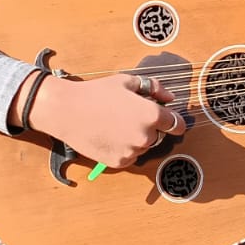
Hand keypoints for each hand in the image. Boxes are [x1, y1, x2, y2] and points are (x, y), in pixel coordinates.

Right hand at [23, 72, 184, 167]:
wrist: (66, 111)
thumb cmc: (96, 93)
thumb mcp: (127, 82)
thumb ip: (154, 88)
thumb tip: (170, 97)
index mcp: (151, 115)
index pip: (177, 125)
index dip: (175, 122)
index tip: (171, 121)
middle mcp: (145, 136)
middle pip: (159, 135)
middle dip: (150, 127)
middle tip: (130, 116)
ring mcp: (132, 151)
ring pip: (143, 146)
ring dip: (136, 138)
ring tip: (116, 124)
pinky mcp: (119, 162)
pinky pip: (129, 156)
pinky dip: (124, 148)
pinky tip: (110, 135)